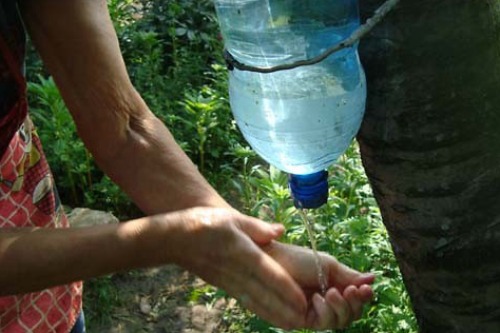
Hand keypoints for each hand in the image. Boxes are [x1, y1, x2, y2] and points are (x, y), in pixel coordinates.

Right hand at [161, 208, 308, 328]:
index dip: (285, 288)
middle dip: (286, 309)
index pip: (268, 273)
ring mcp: (230, 282)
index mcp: (242, 252)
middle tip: (307, 319)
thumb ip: (257, 227)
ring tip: (294, 324)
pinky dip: (262, 311)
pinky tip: (272, 318)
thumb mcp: (232, 218)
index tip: (302, 299)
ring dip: (276, 315)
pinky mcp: (225, 286)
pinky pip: (247, 302)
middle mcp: (237, 271)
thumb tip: (280, 230)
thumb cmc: (204, 223)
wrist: (174, 240)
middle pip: (265, 294)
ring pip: (256, 302)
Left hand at [264, 241, 374, 329]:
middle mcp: (327, 301)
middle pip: (352, 314)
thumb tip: (373, 279)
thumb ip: (349, 276)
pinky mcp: (303, 320)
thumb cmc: (298, 259)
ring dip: (341, 308)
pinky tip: (318, 298)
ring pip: (341, 322)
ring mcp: (316, 311)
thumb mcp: (328, 265)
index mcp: (335, 285)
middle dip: (355, 304)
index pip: (356, 298)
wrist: (272, 261)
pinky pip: (324, 324)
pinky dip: (326, 312)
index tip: (365, 288)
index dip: (363, 296)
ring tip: (331, 292)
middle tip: (352, 291)